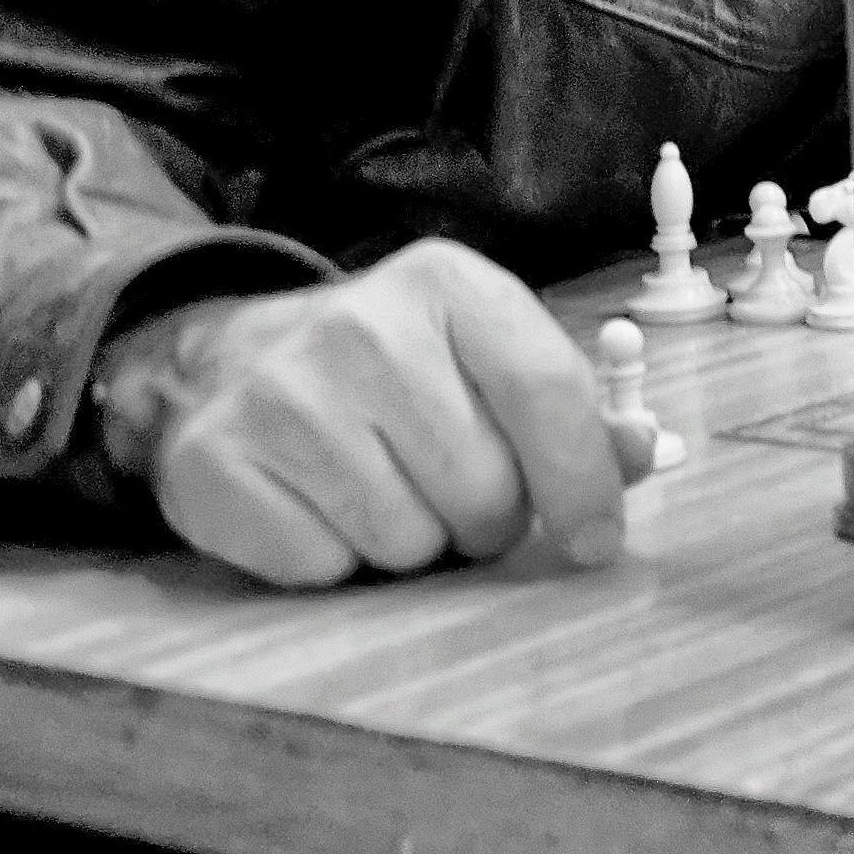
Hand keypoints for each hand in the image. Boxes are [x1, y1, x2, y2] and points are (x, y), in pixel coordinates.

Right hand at [94, 240, 645, 588]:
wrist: (221, 366)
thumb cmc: (389, 372)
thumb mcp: (482, 356)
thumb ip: (569, 408)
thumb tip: (640, 453)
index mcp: (448, 285)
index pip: (546, 391)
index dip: (584, 481)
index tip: (597, 541)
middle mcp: (361, 327)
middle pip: (483, 487)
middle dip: (487, 517)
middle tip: (453, 491)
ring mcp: (278, 395)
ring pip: (406, 540)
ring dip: (410, 541)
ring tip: (380, 489)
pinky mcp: (213, 466)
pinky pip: (324, 568)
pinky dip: (333, 561)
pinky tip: (315, 506)